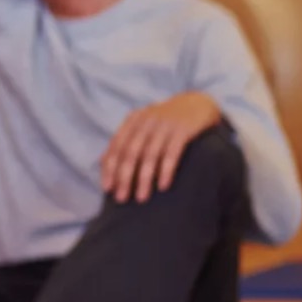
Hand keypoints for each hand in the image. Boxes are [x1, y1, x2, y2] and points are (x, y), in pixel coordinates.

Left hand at [99, 93, 222, 203]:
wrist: (199, 103)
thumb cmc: (168, 121)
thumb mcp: (144, 124)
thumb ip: (126, 139)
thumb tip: (103, 163)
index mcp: (134, 120)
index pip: (116, 146)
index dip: (110, 168)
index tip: (107, 188)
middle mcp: (147, 121)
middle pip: (131, 152)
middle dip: (124, 177)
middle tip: (121, 198)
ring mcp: (165, 125)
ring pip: (150, 155)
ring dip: (144, 179)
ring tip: (141, 197)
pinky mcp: (183, 130)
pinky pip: (172, 153)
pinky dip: (166, 170)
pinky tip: (163, 186)